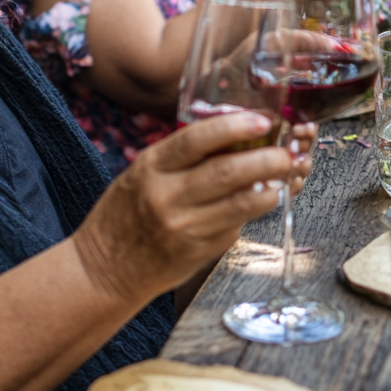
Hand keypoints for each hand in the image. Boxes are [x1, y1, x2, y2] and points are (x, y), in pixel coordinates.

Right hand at [73, 113, 311, 305]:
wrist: (103, 270)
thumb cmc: (125, 214)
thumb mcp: (142, 173)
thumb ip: (180, 157)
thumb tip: (236, 135)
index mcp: (150, 167)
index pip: (195, 140)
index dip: (233, 127)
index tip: (263, 120)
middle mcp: (166, 197)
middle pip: (226, 172)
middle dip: (266, 159)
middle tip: (287, 152)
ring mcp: (183, 228)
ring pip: (240, 204)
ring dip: (270, 189)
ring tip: (285, 177)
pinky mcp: (197, 253)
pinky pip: (234, 229)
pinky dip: (252, 213)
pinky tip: (261, 202)